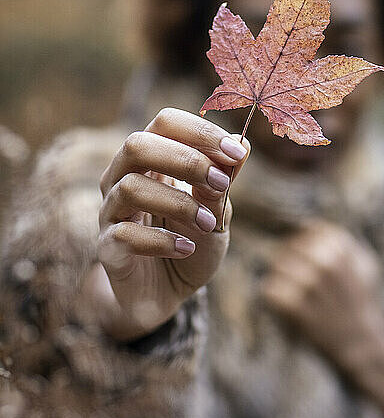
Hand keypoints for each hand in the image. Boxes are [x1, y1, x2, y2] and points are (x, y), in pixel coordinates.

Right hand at [97, 108, 249, 339]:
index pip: (165, 123)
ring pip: (130, 188)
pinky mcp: (107, 248)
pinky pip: (125, 235)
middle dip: (186, 160)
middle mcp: (123, 179)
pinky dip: (163, 241)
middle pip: (136, 144)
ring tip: (208, 224)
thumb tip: (242, 148)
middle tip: (221, 184)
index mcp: (151, 161)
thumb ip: (222, 183)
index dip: (201, 132)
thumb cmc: (191, 243)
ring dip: (179, 204)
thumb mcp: (216, 213)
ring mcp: (111, 213)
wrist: (166, 294)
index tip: (237, 154)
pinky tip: (186, 249)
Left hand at [263, 220, 380, 366]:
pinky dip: (275, 300)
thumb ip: (340, 240)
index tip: (310, 264)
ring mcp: (308, 282)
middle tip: (300, 284)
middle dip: (289, 263)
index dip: (303, 247)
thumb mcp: (363, 264)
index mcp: (340, 247)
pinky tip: (291, 309)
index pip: (304, 231)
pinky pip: (269, 290)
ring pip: (277, 268)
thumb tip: (308, 224)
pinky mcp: (294, 304)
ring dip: (282, 281)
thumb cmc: (359, 303)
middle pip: (287, 248)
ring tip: (297, 297)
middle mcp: (324, 260)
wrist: (360, 344)